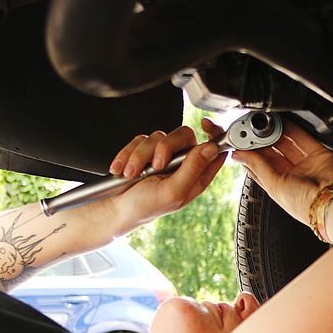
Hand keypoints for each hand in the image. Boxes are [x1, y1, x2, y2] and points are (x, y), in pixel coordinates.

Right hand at [105, 120, 227, 230]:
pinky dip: (128, 154)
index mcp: (197, 175)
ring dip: (140, 156)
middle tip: (156, 165)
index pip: (214, 148)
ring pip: (158, 136)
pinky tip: (123, 169)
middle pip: (183, 135)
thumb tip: (211, 148)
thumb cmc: (146, 206)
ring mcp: (164, 155)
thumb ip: (192, 169)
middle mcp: (183, 163)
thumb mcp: (173, 191)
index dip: (215, 133)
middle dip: (165, 147)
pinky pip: (140, 139)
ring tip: (132, 174)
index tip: (205, 124)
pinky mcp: (146, 150)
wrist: (116, 208)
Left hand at [230, 119, 332, 225]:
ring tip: (262, 124)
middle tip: (249, 130)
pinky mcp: (319, 153)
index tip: (240, 142)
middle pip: (273, 152)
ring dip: (274, 133)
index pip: (261, 166)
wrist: (330, 202)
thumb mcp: (274, 186)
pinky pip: (303, 137)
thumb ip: (258, 167)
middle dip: (260, 141)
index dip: (250, 154)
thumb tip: (240, 155)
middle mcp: (293, 174)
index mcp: (280, 186)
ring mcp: (306, 163)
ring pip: (287, 143)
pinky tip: (280, 122)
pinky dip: (292, 128)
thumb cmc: (305, 204)